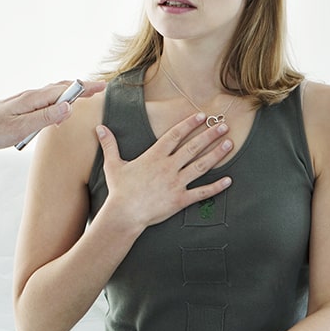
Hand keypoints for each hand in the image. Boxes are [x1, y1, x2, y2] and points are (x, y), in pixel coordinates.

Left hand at [0, 80, 104, 160]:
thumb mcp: (21, 128)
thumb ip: (46, 118)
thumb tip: (69, 108)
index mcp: (33, 99)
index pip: (65, 90)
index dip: (85, 88)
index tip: (102, 87)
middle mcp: (30, 97)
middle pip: (61, 88)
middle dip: (80, 88)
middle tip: (99, 89)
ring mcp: (25, 101)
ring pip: (53, 94)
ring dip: (70, 93)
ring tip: (84, 96)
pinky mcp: (20, 108)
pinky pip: (45, 101)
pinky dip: (58, 101)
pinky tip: (58, 110)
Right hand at [96, 112, 233, 231]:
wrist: (124, 214)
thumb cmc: (119, 190)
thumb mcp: (113, 165)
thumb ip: (109, 145)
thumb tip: (100, 128)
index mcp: (154, 156)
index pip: (175, 135)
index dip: (189, 124)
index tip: (201, 116)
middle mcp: (168, 167)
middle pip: (193, 147)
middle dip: (210, 135)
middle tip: (224, 126)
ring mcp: (176, 183)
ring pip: (201, 166)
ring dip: (217, 154)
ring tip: (229, 144)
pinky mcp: (180, 200)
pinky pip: (202, 192)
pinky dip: (216, 187)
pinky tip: (228, 180)